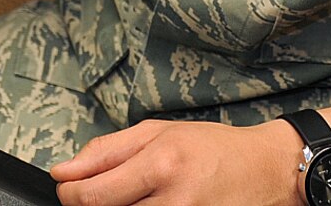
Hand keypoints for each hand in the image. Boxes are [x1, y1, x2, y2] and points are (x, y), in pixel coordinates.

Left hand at [52, 118, 301, 205]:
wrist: (266, 171)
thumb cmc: (213, 147)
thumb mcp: (158, 132)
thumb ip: (106, 151)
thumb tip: (63, 171)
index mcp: (162, 164)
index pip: (94, 195)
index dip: (70, 194)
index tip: (68, 187)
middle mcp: (174, 199)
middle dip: (89, 205)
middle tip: (96, 194)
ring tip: (132, 197)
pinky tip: (149, 205)